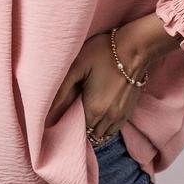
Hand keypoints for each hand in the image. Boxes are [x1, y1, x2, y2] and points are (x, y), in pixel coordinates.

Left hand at [47, 13, 178, 142]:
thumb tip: (47, 111)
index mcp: (94, 110)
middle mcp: (109, 118)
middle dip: (80, 129)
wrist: (136, 47)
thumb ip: (61, 90)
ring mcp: (121, 116)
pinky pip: (114, 129)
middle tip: (71, 115)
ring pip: (103, 135)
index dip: (68, 125)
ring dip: (93, 130)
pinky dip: (105, 127)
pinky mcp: (130, 111)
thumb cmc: (104, 52)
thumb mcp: (77, 66)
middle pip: (90, 135)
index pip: (77, 131)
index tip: (62, 116)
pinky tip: (99, 115)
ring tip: (84, 116)